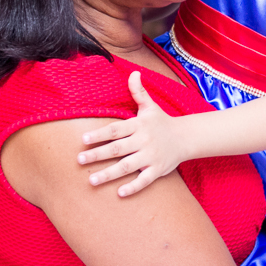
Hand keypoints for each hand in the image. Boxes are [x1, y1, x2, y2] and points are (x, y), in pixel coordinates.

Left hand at [77, 72, 184, 196]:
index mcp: (139, 125)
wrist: (186, 138)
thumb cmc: (161, 122)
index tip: (83, 140)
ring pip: (128, 166)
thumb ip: (139, 92)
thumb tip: (133, 72)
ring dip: (109, 174)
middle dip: (98, 154)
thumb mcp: (150, 107)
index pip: (116, 129)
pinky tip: (119, 193)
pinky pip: (145, 180)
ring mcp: (151, 156)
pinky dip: (133, 187)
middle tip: (79, 160)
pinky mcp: (158, 170)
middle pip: (118, 148)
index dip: (100, 134)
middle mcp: (144, 141)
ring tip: (91, 181)